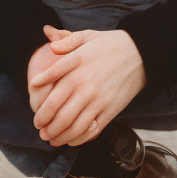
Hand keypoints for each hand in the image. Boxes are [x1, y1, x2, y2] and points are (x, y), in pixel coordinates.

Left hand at [28, 28, 145, 147]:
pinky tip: (70, 140)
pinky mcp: (110, 110)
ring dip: (58, 135)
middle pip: (57, 112)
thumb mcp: (87, 36)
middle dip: (44, 124)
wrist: (142, 53)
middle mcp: (84, 85)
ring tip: (50, 138)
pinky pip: (91, 130)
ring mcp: (98, 100)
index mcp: (76, 67)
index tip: (34, 110)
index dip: (38, 103)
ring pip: (72, 125)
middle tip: (39, 128)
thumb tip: (48, 38)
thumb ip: (66, 40)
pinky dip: (78, 139)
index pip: (49, 88)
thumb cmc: (111, 44)